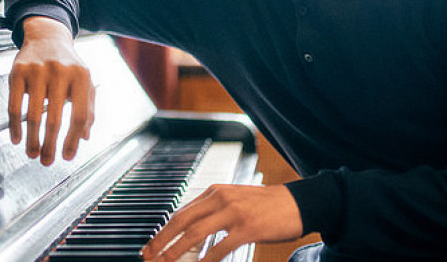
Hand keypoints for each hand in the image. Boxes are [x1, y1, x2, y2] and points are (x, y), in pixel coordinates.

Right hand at [8, 16, 95, 165]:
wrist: (47, 37)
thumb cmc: (68, 65)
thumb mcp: (84, 83)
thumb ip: (87, 109)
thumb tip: (84, 137)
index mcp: (81, 76)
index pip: (78, 116)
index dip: (73, 140)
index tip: (67, 156)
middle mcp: (60, 72)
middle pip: (55, 119)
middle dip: (50, 145)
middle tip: (47, 161)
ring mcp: (37, 71)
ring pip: (34, 115)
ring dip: (32, 140)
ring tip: (32, 154)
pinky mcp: (18, 71)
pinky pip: (14, 105)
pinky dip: (15, 126)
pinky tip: (17, 139)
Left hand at [142, 184, 302, 261]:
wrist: (297, 202)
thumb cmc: (266, 205)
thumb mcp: (235, 200)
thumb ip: (213, 211)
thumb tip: (190, 230)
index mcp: (215, 192)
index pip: (181, 212)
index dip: (162, 231)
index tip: (150, 246)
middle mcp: (220, 199)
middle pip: (182, 221)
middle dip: (162, 240)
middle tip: (149, 256)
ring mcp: (234, 213)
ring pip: (195, 233)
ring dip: (176, 251)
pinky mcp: (248, 228)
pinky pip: (221, 246)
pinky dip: (206, 259)